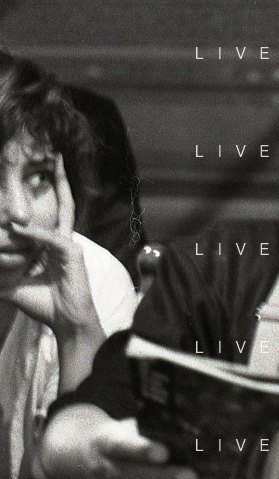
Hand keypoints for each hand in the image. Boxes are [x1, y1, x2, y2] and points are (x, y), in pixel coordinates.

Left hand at [0, 155, 98, 340]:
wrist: (67, 325)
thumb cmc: (46, 305)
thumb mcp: (14, 284)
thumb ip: (1, 270)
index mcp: (54, 246)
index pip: (47, 214)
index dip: (45, 193)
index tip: (32, 175)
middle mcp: (64, 240)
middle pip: (63, 203)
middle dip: (59, 179)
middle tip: (53, 154)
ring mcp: (70, 245)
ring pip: (58, 212)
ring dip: (55, 187)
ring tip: (52, 164)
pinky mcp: (72, 253)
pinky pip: (49, 238)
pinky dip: (31, 234)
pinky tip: (15, 229)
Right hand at [87, 417, 201, 478]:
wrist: (95, 455)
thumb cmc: (127, 437)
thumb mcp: (133, 427)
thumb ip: (153, 432)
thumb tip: (189, 440)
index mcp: (105, 441)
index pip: (120, 445)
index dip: (141, 451)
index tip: (164, 453)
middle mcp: (101, 467)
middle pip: (130, 475)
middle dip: (164, 478)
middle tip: (192, 478)